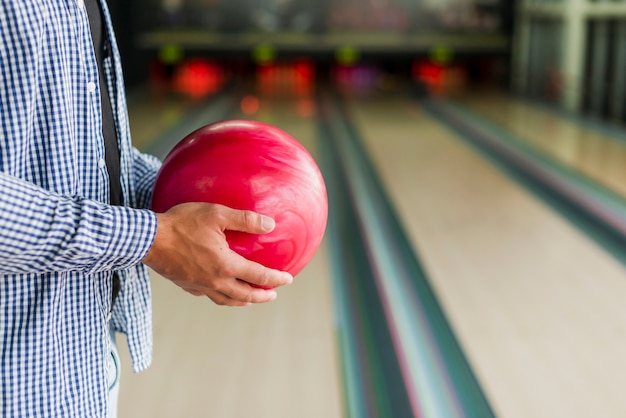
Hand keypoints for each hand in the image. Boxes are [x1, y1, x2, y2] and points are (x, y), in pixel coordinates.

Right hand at [143, 202, 292, 305]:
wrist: (148, 240)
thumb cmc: (183, 223)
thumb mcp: (217, 215)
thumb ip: (245, 220)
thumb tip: (270, 224)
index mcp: (226, 266)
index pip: (258, 276)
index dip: (276, 279)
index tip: (288, 279)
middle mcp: (215, 281)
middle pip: (245, 295)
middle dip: (262, 296)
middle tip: (273, 294)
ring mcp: (200, 286)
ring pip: (227, 300)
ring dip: (243, 300)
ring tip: (251, 298)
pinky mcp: (187, 286)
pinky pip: (210, 296)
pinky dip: (222, 297)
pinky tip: (222, 291)